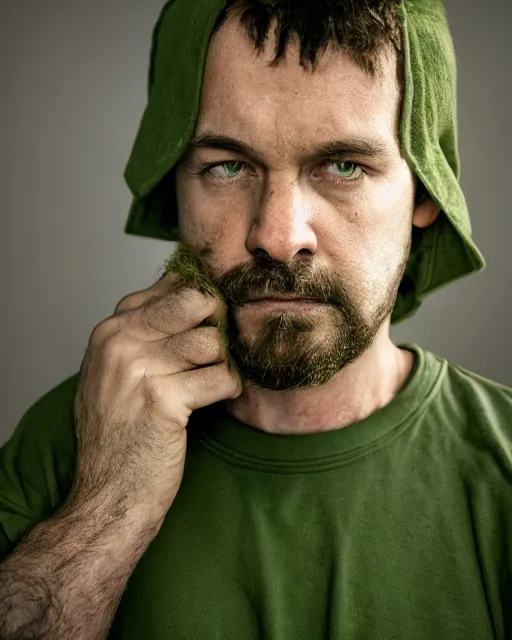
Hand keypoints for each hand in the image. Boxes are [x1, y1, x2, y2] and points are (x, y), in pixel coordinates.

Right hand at [68, 269, 242, 523]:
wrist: (107, 494)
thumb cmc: (120, 435)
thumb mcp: (117, 373)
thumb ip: (147, 333)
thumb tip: (197, 296)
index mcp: (111, 330)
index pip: (172, 286)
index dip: (201, 304)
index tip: (207, 325)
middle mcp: (120, 341)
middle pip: (195, 301)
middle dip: (217, 324)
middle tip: (217, 351)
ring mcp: (139, 368)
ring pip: (212, 341)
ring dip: (222, 364)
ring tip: (209, 384)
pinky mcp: (163, 398)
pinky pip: (221, 377)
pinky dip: (228, 390)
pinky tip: (215, 402)